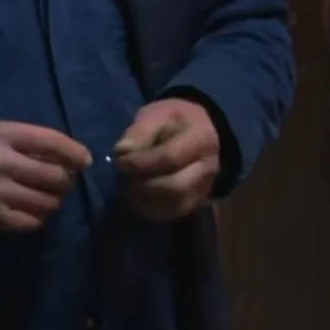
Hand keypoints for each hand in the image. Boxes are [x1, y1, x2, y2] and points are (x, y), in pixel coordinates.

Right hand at [0, 122, 91, 233]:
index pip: (51, 142)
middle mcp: (2, 162)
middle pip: (56, 176)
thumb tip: (71, 157)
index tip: (84, 161)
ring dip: (54, 200)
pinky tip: (31, 210)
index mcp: (1, 135)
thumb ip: (28, 142)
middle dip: (66, 180)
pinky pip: (34, 220)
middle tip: (62, 182)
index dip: (74, 153)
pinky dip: (38, 216)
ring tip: (47, 196)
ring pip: (49, 201)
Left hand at [113, 98, 218, 222]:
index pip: (171, 158)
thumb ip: (140, 131)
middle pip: (174, 188)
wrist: (199, 131)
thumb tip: (121, 152)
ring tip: (128, 185)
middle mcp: (208, 169)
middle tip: (124, 175)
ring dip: (143, 199)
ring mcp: (204, 189)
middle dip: (142, 184)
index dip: (141, 163)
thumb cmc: (173, 120)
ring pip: (173, 205)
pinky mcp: (195, 202)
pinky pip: (172, 214)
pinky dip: (149, 209)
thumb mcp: (156, 114)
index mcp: (201, 140)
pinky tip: (134, 197)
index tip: (120, 161)